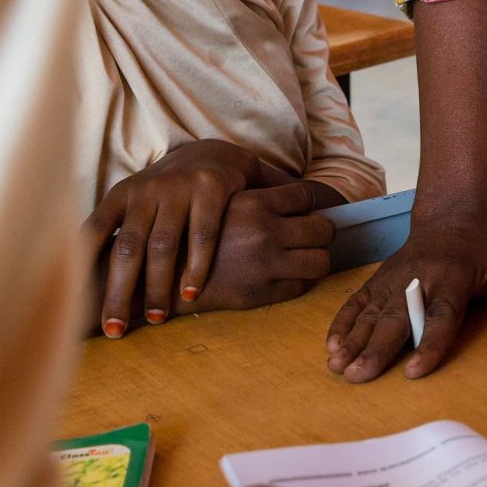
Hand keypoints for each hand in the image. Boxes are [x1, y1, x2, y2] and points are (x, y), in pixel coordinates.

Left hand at [82, 140, 262, 337]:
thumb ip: (112, 235)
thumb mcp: (134, 204)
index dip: (82, 272)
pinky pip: (202, 234)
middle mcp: (146, 190)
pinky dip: (196, 266)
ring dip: (157, 286)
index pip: (93, 234)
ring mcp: (178, 188)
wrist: (213, 154)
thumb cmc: (165, 194)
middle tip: (114, 329)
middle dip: (119, 292)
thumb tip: (73, 283)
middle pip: (127, 247)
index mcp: (120, 196)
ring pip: (163, 244)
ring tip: (156, 318)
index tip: (74, 310)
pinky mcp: (210, 188)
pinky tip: (190, 293)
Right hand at [174, 180, 338, 314]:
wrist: (162, 275)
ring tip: (305, 256)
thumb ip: (259, 192)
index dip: (308, 205)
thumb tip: (301, 192)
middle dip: (321, 231)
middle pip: (324, 229)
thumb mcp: (222, 200)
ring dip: (316, 258)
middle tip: (312, 235)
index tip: (303, 212)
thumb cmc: (192, 231)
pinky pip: (302, 286)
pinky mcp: (262, 293)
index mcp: (254, 203)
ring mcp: (265, 265)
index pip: (307, 198)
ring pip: (322, 261)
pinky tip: (286, 274)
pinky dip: (300, 280)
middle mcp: (264, 232)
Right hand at [325, 211, 486, 381]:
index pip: (440, 315)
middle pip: (395, 318)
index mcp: (453, 278)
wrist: (450, 218)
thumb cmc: (483, 253)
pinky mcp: (377, 280)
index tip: (414, 372)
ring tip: (339, 368)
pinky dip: (342, 324)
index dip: (428, 344)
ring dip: (352, 341)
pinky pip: (356, 303)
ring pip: (370, 312)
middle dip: (376, 349)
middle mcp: (418, 278)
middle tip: (359, 377)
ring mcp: (393, 279)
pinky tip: (332, 348)